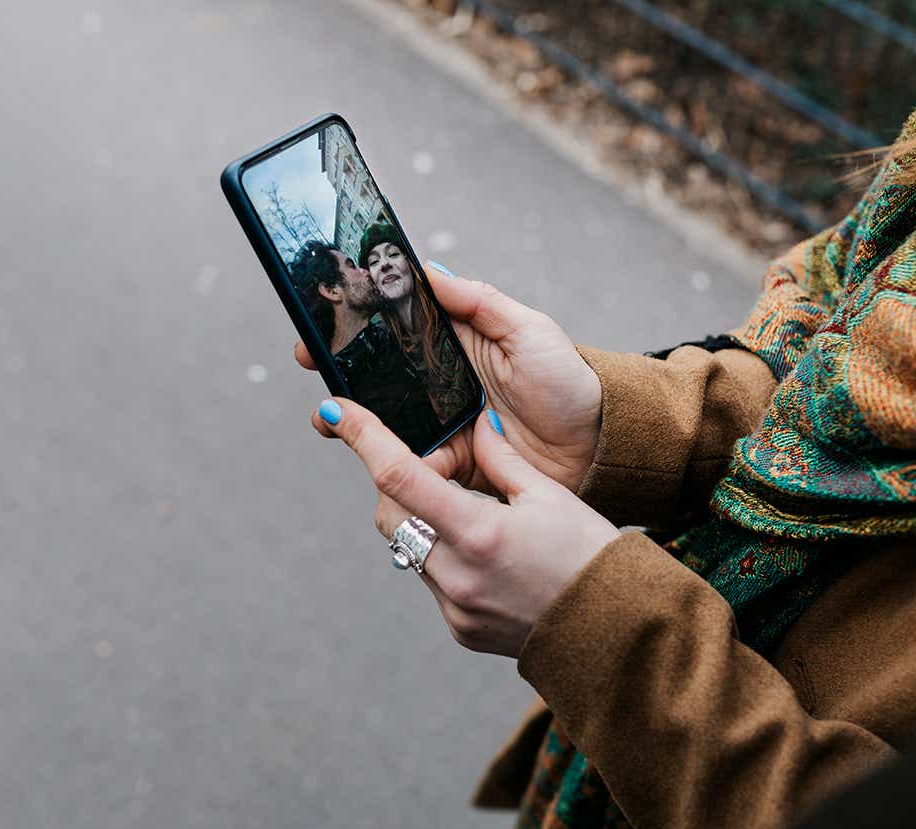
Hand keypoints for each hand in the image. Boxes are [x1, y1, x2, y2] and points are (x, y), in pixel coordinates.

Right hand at [296, 266, 601, 494]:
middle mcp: (441, 385)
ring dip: (360, 424)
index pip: (394, 333)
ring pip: (389, 425)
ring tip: (334, 420)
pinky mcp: (454, 466)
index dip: (356, 329)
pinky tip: (381, 460)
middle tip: (316, 372)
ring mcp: (444, 427)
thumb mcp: (529, 331)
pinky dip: (399, 465)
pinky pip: (417, 467)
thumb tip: (432, 274)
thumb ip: (481, 303)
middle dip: (341, 376)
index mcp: (454, 347)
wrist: (600, 445)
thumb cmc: (569, 381)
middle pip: (379, 380)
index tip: (321, 325)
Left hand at [315, 397, 619, 657]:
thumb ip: (500, 460)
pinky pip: (431, 581)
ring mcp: (455, 607)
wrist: (615, 633)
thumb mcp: (551, 496)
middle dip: (396, 487)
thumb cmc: (591, 557)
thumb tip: (473, 428)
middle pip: (391, 515)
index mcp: (480, 533)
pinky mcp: (459, 628)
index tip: (335, 412)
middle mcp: (458, 575)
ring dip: (423, 523)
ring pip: (408, 549)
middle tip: (433, 471)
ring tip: (470, 515)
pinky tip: (487, 556)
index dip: (363, 438)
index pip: (400, 476)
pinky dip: (444, 557)